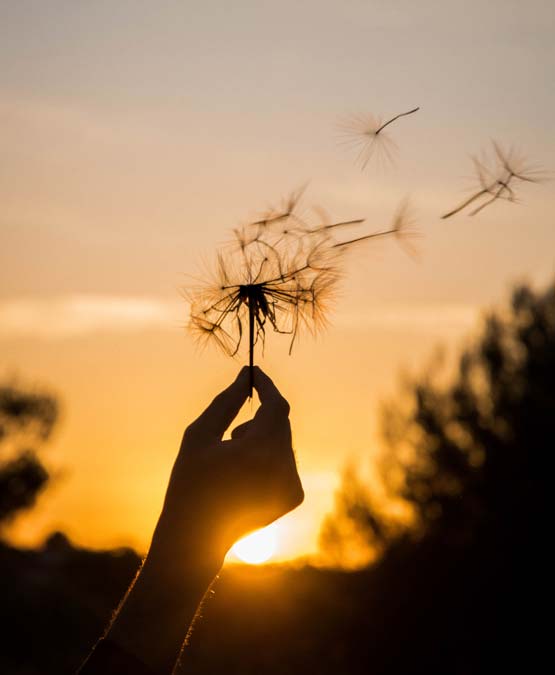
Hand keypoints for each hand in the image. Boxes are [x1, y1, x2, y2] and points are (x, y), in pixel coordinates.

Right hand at [149, 366, 303, 573]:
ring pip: (283, 440)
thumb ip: (226, 402)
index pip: (276, 405)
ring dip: (262, 437)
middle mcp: (284, 468)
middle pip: (281, 422)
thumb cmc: (190, 482)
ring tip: (233, 460)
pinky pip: (286, 459)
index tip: (253, 373)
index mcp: (260, 451)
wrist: (196, 538)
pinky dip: (269, 457)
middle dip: (258, 418)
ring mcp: (292, 484)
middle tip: (229, 437)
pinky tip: (244, 478)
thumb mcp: (200, 435)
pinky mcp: (295, 496)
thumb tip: (246, 375)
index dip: (266, 385)